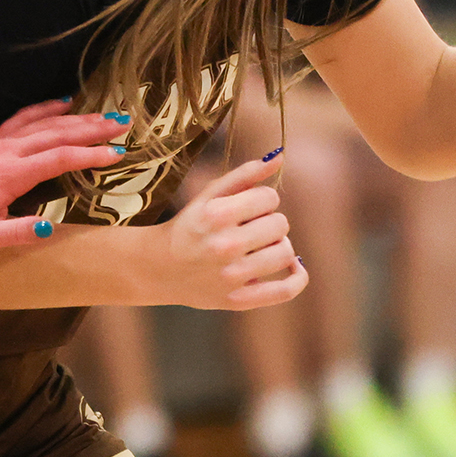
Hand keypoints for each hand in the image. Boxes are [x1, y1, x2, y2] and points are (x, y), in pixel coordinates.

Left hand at [0, 100, 124, 258]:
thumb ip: (16, 233)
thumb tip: (51, 228)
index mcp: (8, 175)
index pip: (58, 159)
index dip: (89, 156)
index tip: (116, 155)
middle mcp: (6, 152)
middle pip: (57, 133)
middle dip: (92, 128)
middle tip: (123, 123)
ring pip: (43, 122)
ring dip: (76, 116)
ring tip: (105, 113)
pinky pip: (23, 117)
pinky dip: (46, 107)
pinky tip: (62, 101)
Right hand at [157, 155, 307, 310]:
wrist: (158, 268)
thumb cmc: (189, 226)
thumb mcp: (208, 195)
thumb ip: (244, 175)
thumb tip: (279, 156)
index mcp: (216, 215)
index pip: (269, 197)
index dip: (262, 200)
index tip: (248, 208)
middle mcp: (224, 246)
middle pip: (280, 224)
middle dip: (269, 222)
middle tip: (250, 228)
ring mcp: (231, 276)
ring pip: (286, 253)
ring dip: (278, 247)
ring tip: (259, 247)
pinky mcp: (237, 300)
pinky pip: (285, 291)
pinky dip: (297, 278)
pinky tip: (295, 268)